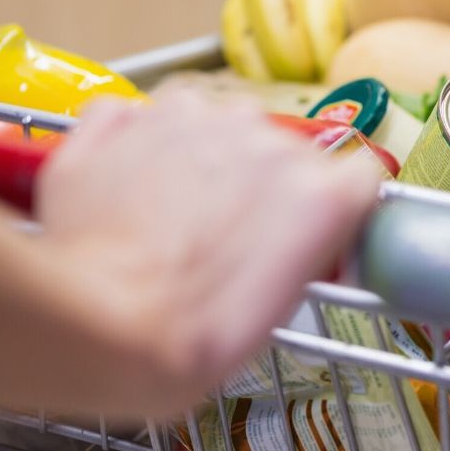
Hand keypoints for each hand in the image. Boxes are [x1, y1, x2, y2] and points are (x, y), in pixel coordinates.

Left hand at [36, 89, 380, 414]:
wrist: (95, 324)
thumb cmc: (189, 336)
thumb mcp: (282, 306)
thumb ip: (305, 243)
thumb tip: (299, 233)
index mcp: (316, 189)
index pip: (354, 178)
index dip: (328, 211)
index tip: (306, 237)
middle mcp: (262, 134)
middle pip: (280, 148)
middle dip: (261, 184)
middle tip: (226, 238)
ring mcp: (190, 116)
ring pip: (215, 124)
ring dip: (203, 157)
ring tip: (170, 217)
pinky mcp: (124, 114)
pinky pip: (147, 120)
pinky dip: (140, 145)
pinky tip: (125, 192)